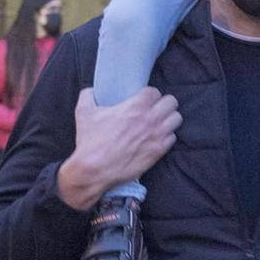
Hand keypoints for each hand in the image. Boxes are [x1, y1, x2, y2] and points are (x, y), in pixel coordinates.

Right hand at [57, 89, 182, 210]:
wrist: (95, 170)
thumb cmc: (90, 141)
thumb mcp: (83, 112)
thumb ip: (88, 95)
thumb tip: (90, 90)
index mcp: (135, 106)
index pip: (155, 92)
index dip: (149, 95)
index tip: (143, 100)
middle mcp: (150, 119)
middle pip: (171, 102)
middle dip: (163, 104)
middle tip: (155, 109)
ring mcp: (157, 136)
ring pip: (176, 119)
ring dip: (168, 119)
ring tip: (160, 122)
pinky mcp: (159, 151)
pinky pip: (173, 137)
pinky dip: (167, 136)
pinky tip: (157, 137)